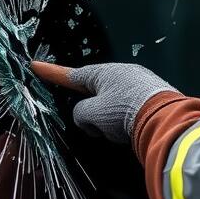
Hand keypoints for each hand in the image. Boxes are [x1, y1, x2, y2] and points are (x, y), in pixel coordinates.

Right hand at [32, 61, 175, 143]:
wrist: (164, 119)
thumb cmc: (123, 112)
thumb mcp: (91, 114)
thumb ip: (80, 114)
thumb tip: (88, 117)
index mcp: (103, 73)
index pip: (71, 75)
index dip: (52, 73)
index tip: (35, 66)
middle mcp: (122, 74)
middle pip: (94, 96)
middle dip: (94, 114)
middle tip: (100, 128)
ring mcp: (139, 84)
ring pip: (112, 107)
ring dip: (110, 122)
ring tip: (120, 132)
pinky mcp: (152, 98)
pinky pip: (129, 112)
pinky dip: (126, 123)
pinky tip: (133, 132)